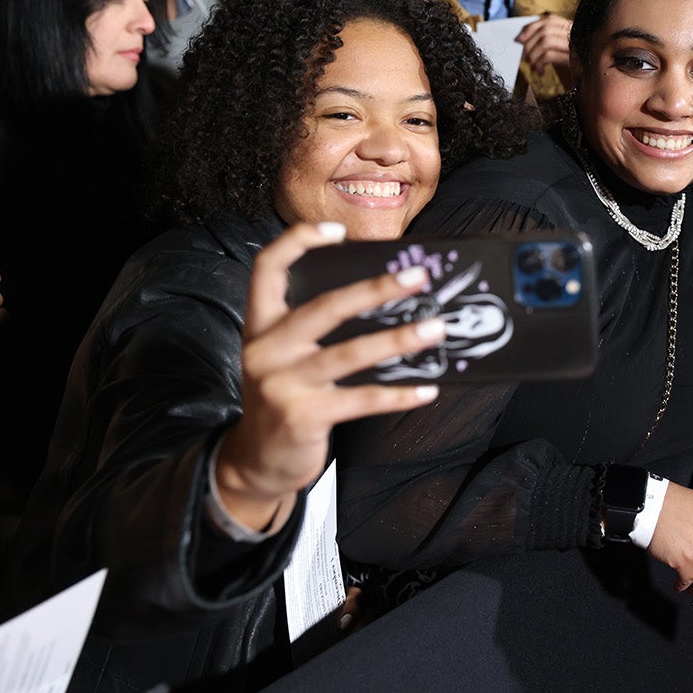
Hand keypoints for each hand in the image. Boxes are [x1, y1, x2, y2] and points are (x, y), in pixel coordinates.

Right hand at [215, 222, 446, 530]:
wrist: (255, 462)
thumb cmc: (283, 396)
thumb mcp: (283, 355)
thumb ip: (312, 326)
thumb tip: (383, 294)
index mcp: (260, 325)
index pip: (267, 269)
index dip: (298, 242)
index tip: (337, 231)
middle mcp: (267, 349)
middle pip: (324, 307)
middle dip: (375, 289)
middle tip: (418, 277)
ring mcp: (284, 384)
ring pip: (351, 353)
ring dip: (399, 340)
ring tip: (436, 328)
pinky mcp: (304, 416)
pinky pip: (361, 400)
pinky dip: (398, 395)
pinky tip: (427, 389)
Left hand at [517, 14, 572, 82]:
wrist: (590, 82)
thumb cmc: (573, 68)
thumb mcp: (560, 50)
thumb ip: (548, 39)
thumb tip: (524, 38)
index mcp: (573, 28)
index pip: (550, 19)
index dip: (533, 26)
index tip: (521, 38)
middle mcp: (576, 34)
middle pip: (545, 29)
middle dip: (530, 43)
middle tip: (523, 55)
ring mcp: (576, 46)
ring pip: (546, 41)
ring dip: (533, 54)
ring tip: (531, 64)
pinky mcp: (574, 60)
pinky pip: (549, 55)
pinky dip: (539, 64)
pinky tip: (540, 71)